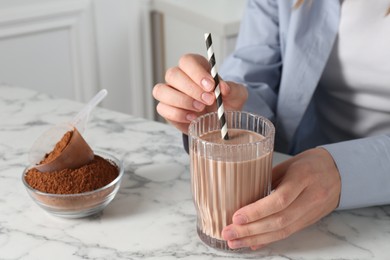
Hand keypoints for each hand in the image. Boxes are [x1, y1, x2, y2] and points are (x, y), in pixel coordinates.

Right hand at [152, 54, 247, 133]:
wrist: (220, 123)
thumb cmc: (226, 104)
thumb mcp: (237, 96)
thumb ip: (233, 89)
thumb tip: (224, 88)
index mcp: (195, 67)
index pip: (187, 61)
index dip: (197, 72)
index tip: (211, 86)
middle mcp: (179, 78)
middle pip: (173, 74)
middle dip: (191, 89)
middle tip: (209, 100)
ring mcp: (170, 93)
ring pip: (161, 90)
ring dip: (181, 101)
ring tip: (200, 109)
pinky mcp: (166, 109)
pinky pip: (162, 108)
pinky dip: (177, 114)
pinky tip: (192, 118)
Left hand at [221, 148, 340, 249]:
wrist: (340, 171)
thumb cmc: (310, 163)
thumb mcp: (289, 163)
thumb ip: (268, 179)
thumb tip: (244, 196)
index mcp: (303, 177)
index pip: (280, 199)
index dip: (257, 211)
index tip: (236, 217)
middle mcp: (311, 197)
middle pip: (280, 220)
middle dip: (251, 230)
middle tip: (228, 234)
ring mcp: (313, 211)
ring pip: (284, 231)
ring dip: (257, 238)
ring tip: (235, 242)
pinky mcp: (311, 221)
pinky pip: (289, 233)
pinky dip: (269, 239)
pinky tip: (253, 243)